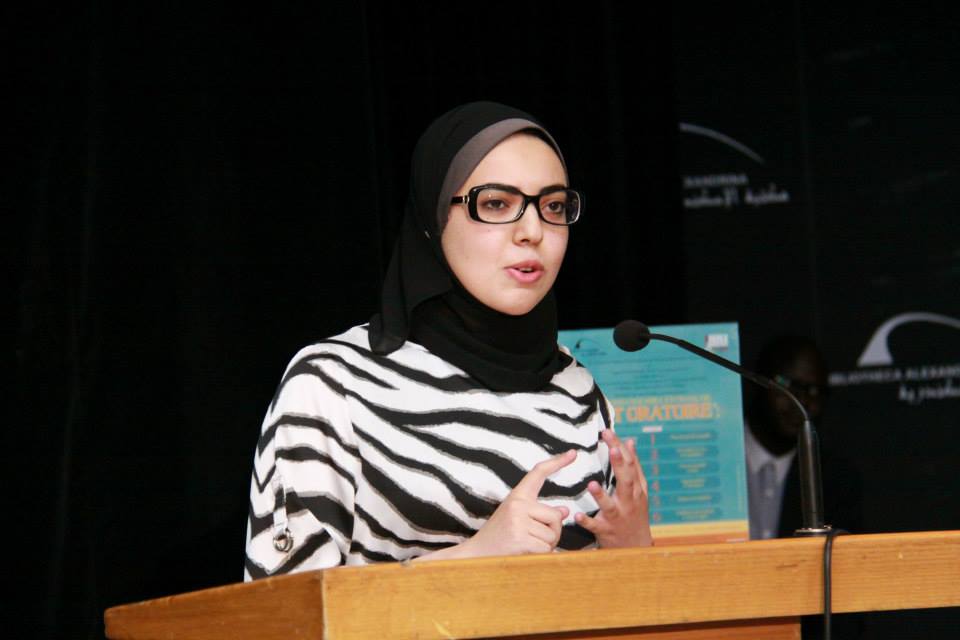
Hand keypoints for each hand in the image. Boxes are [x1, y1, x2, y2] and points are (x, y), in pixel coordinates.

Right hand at [427, 449, 573, 559]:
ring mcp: (518, 522)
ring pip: (552, 535)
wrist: (475, 555)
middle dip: (552, 531)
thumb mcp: (517, 518)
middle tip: (533, 538)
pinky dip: (540, 556)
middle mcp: (517, 504)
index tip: (573, 453)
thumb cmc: (498, 536)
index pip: (539, 473)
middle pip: (555, 516)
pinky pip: (546, 549)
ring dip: (545, 546)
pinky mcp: (520, 540)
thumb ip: (539, 513)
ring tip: (525, 546)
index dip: (557, 462)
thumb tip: (565, 511)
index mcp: (517, 496)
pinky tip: (524, 554)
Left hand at [575, 429, 652, 547]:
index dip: (619, 448)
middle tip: (611, 447)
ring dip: (601, 496)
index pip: (630, 465)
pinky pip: (596, 526)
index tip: (607, 432)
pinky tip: (577, 515)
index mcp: (636, 489)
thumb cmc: (634, 512)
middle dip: (619, 464)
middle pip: (626, 480)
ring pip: (610, 506)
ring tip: (591, 484)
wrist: (636, 547)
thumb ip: (633, 466)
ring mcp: (618, 517)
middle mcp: (629, 501)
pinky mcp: (606, 531)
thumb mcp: (638, 489)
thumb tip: (629, 441)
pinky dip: (587, 521)